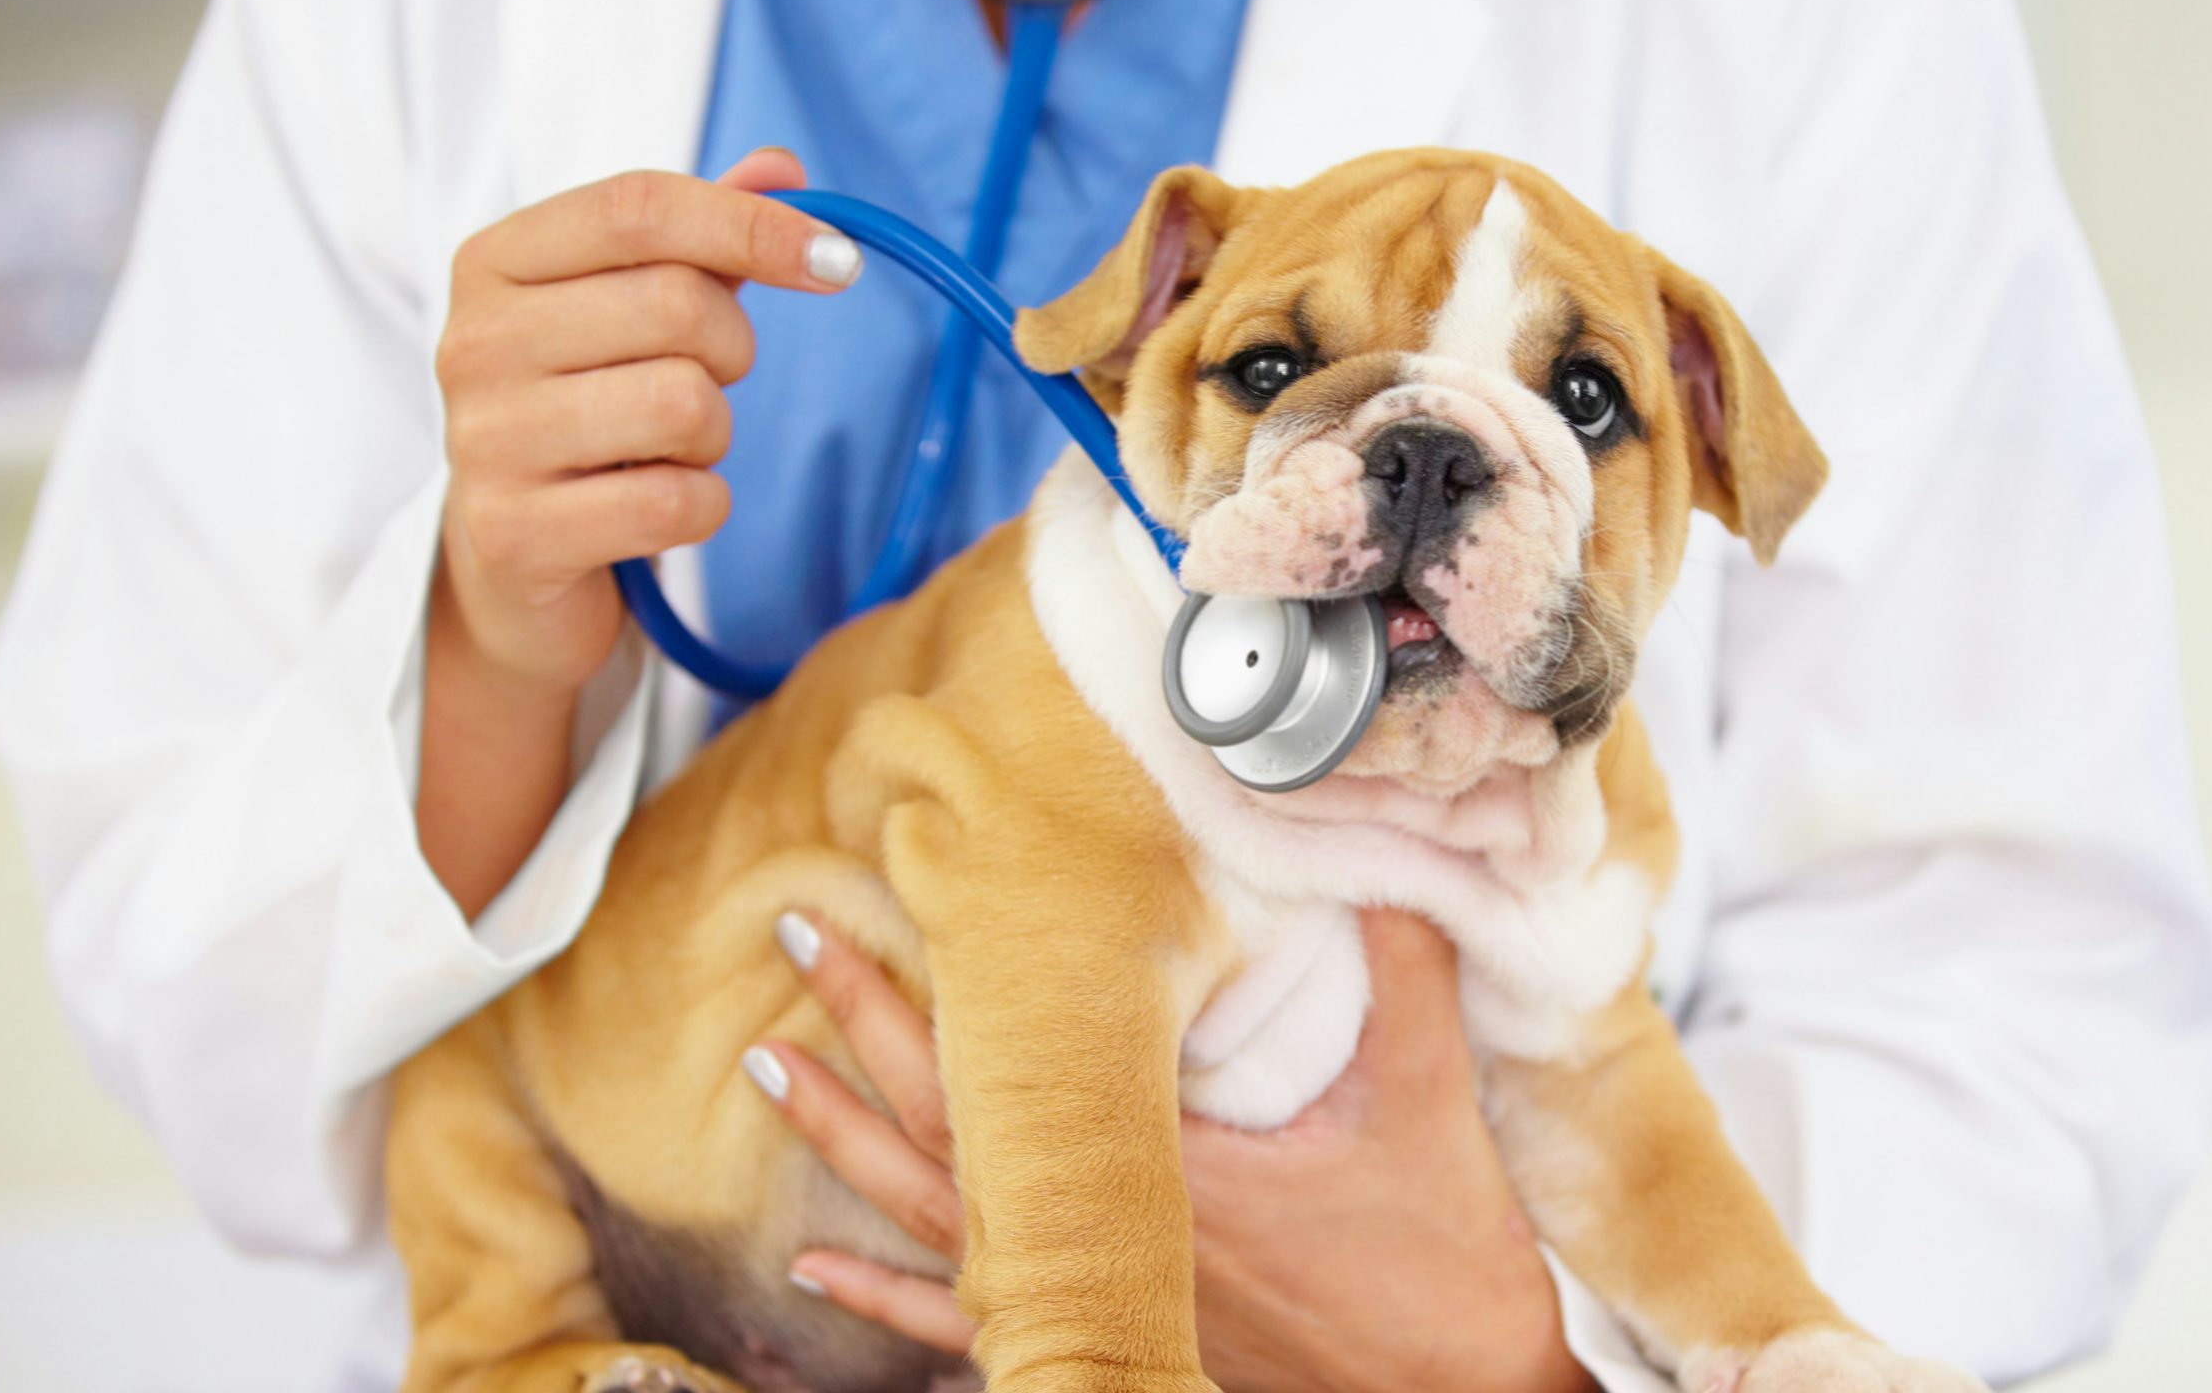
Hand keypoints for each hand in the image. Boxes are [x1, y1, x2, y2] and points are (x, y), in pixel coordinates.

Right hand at [418, 149, 857, 913]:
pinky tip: (655, 509)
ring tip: (666, 451)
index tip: (836, 261)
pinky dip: (700, 507)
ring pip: (686, 404)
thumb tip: (785, 170)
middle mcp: (473, 340)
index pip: (641, 207)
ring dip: (712, 437)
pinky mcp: (516, 534)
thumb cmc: (587, 413)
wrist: (513, 565)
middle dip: (731, 351)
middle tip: (704, 384)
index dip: (754, 225)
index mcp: (494, 261)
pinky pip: (679, 503)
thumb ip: (704, 235)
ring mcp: (485, 440)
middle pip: (680, 304)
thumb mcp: (634, 311)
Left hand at [750, 907, 1595, 1392]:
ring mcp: (1097, 1298)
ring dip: (845, 1141)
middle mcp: (1104, 1232)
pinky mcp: (1110, 1343)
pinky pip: (965, 1327)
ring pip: (936, 1216)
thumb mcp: (1430, 1106)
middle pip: (948, 1122)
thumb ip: (1406, 976)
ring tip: (767, 1069)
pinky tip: (818, 1269)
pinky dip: (883, 1299)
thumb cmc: (1444, 1268)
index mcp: (1166, 1160)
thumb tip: (1382, 867)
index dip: (930, 984)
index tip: (872, 898)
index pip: (1012, 1064)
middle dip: (862, 1026)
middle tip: (795, 935)